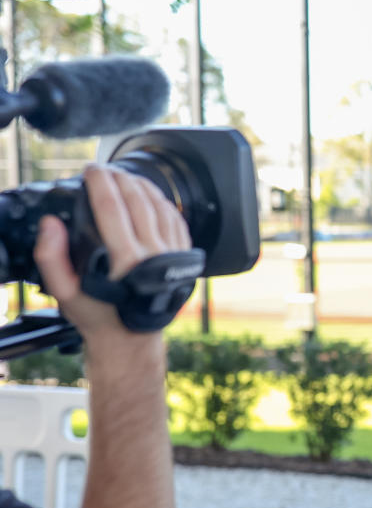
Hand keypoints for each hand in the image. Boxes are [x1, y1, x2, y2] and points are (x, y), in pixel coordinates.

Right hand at [32, 164, 190, 340]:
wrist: (131, 338)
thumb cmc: (99, 315)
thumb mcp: (64, 291)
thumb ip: (50, 257)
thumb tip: (50, 224)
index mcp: (127, 260)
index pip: (112, 206)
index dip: (99, 181)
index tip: (90, 170)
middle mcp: (154, 254)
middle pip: (138, 200)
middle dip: (119, 177)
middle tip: (104, 169)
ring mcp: (174, 256)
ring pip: (160, 207)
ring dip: (142, 186)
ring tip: (125, 176)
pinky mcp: (184, 258)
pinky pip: (177, 221)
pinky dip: (163, 202)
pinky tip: (150, 195)